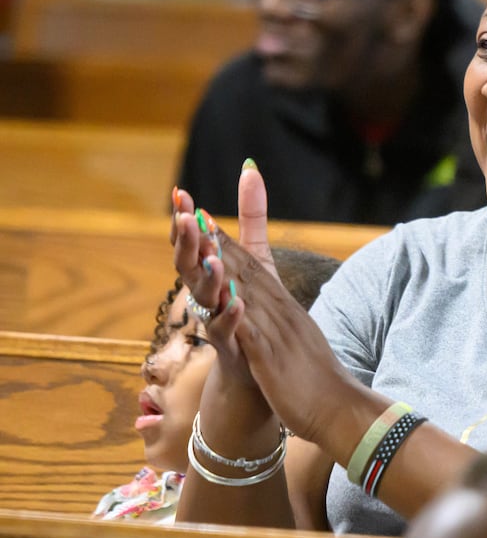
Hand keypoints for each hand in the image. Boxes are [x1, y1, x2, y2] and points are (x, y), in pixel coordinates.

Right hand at [170, 165, 277, 395]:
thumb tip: (251, 169)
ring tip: (215, 258)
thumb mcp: (255, 258)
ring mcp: (216, 322)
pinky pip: (226, 332)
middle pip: (189, 266)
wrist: (256, 367)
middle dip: (187, 242)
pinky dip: (231, 316)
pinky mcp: (232, 347)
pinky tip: (239, 301)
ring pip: (205, 297)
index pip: (192, 242)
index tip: (180, 194)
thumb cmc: (250, 307)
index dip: (184, 220)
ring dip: (209, 277)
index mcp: (209, 273)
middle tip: (187, 218)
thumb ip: (251, 218)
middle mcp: (206, 295)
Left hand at [213, 225, 359, 446]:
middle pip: (246, 273)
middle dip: (218, 243)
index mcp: (285, 310)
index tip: (205, 217)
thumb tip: (268, 305)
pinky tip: (222, 295)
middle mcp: (282, 315)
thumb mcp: (298, 339)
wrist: (340, 410)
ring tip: (201, 240)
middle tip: (193, 213)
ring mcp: (277, 335)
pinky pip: (251, 332)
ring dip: (222, 266)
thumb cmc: (317, 379)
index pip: (254, 270)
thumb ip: (281, 319)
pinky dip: (236, 311)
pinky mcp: (272, 360)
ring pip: (246, 294)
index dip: (228, 243)